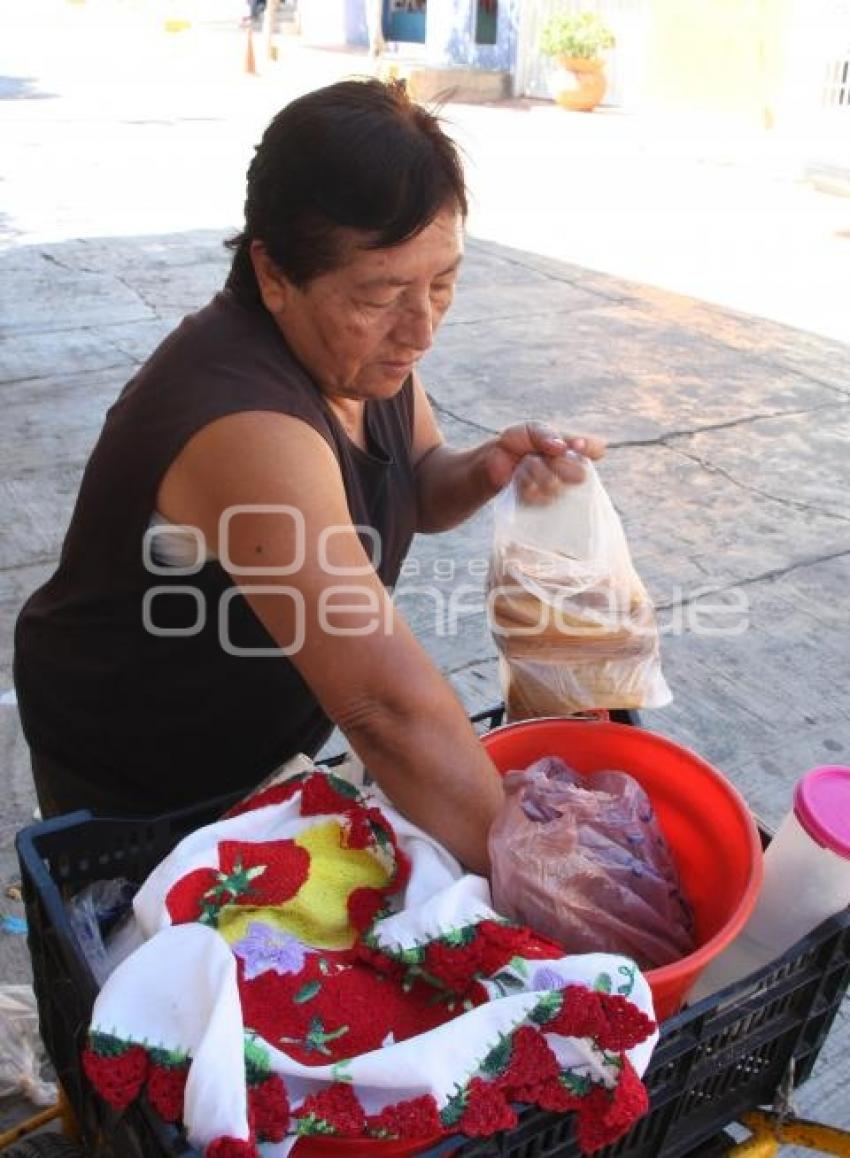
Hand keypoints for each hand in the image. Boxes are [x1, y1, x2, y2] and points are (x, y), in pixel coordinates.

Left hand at [484, 422, 605, 501]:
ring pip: (554, 485)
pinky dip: (524, 483)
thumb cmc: (518, 442)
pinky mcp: (540, 504)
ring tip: (525, 463)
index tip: (576, 445)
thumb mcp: (530, 429)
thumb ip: (545, 434)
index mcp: (574, 449)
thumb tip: (562, 447)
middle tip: (542, 454)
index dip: (590, 448)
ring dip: (534, 470)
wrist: (495, 459)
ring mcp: (557, 490)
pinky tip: (519, 478)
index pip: (597, 449)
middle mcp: (570, 471)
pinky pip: (537, 496)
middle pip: (580, 474)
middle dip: (557, 463)